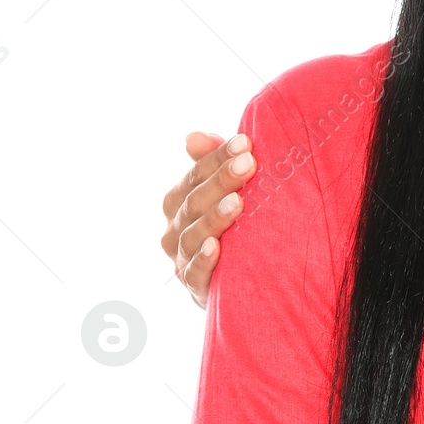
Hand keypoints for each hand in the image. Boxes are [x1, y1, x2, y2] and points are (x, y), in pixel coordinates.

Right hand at [160, 131, 256, 307]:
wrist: (240, 282)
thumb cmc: (233, 226)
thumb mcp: (227, 192)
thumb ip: (212, 164)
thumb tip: (193, 136)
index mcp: (179, 202)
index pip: (195, 175)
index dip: (216, 158)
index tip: (245, 142)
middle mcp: (174, 229)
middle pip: (193, 201)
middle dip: (221, 180)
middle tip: (249, 164)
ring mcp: (182, 259)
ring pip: (192, 235)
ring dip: (215, 217)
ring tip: (238, 202)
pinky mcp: (195, 287)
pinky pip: (195, 273)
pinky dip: (203, 260)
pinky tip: (216, 247)